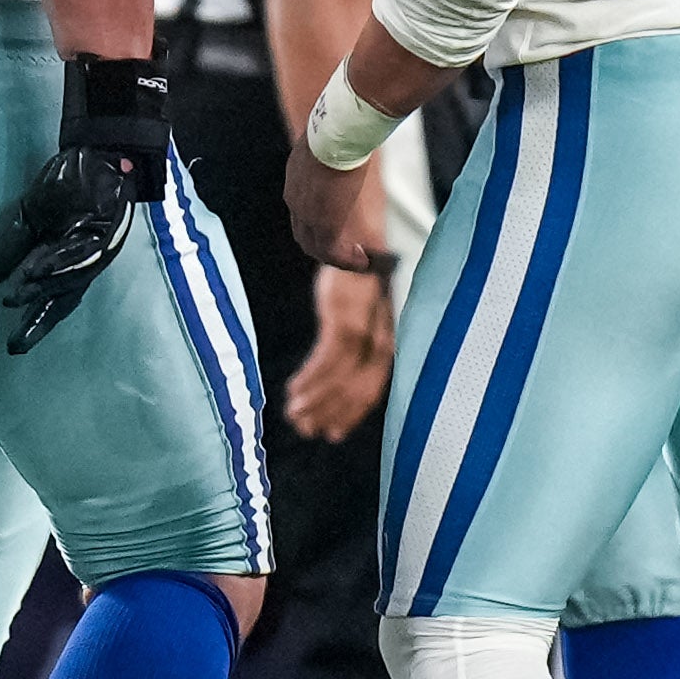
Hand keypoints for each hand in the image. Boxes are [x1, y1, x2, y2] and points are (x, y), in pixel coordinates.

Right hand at [0, 55, 169, 354]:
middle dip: (38, 320)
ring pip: (68, 277)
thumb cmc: (67, 183)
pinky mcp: (102, 228)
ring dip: (40, 288)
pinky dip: (56, 262)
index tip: (13, 346)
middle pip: (62, 298)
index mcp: (69, 260)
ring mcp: (96, 246)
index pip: (51, 298)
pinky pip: (77, 250)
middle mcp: (85, 260)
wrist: (97, 150)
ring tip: (13, 298)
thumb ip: (12, 243)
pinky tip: (35, 270)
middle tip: (15, 344)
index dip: (35, 321)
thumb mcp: (30, 213)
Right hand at [285, 259, 395, 442]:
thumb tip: (336, 375)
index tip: (332, 434)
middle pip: (356, 391)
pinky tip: (293, 391)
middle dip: (329, 415)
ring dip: (314, 401)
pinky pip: (324, 362)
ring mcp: (362, 332)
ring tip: (294, 415)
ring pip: (338, 381)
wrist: (352, 243)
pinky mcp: (342, 321)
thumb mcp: (361, 315)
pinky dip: (308, 381)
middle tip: (306, 430)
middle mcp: (379, 341)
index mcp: (386, 343)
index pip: (371, 391)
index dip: (350, 415)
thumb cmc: (354, 281)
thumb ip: (356, 345)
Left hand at [286, 139, 386, 274]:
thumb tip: (357, 133)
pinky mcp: (324, 224)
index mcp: (296, 178)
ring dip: (337, 258)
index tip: (337, 228)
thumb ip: (341, 144)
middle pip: (304, 234)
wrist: (338, 133)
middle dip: (324, 247)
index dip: (316, 224)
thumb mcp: (334, 139)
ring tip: (358, 261)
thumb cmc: (341, 127)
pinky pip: (333, 253)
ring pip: (316, 247)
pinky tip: (363, 260)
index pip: (300, 210)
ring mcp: (307, 214)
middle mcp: (295, 199)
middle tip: (346, 252)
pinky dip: (347, 261)